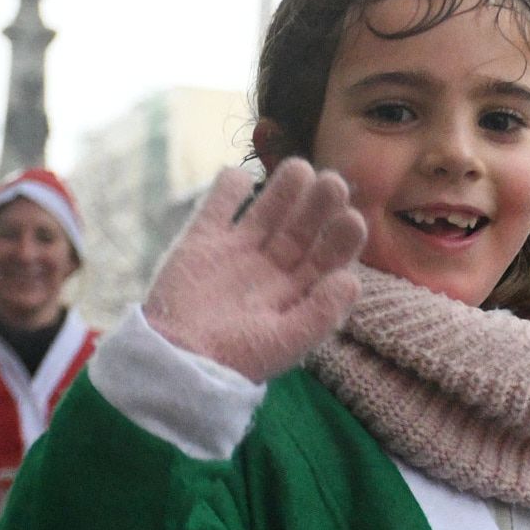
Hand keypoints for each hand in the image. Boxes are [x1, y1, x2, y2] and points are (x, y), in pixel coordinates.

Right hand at [143, 160, 365, 381]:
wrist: (176, 361)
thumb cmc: (237, 359)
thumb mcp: (286, 343)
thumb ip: (321, 313)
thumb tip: (352, 280)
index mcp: (297, 292)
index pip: (326, 258)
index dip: (340, 239)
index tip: (353, 220)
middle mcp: (273, 268)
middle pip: (301, 229)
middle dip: (318, 206)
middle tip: (333, 183)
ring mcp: (239, 252)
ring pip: (267, 212)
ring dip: (283, 190)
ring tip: (300, 169)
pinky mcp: (203, 242)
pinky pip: (217, 208)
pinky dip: (227, 189)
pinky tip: (240, 175)